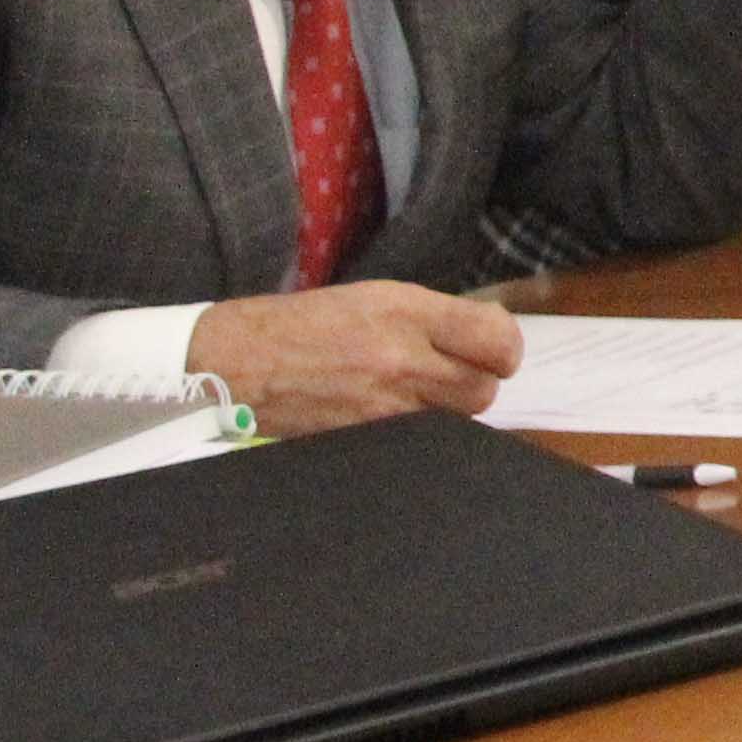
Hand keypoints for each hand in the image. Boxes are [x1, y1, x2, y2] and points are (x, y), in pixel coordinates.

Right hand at [183, 283, 521, 437]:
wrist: (238, 362)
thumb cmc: (307, 323)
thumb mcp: (375, 299)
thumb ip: (433, 319)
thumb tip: (487, 338)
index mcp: (405, 312)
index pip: (496, 340)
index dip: (503, 349)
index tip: (492, 350)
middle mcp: (401, 359)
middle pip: (485, 390)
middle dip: (478, 383)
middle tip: (456, 374)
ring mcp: (384, 407)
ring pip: (458, 421)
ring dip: (450, 410)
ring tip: (421, 393)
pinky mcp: (367, 441)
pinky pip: (421, 442)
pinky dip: (421, 433)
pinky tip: (398, 415)